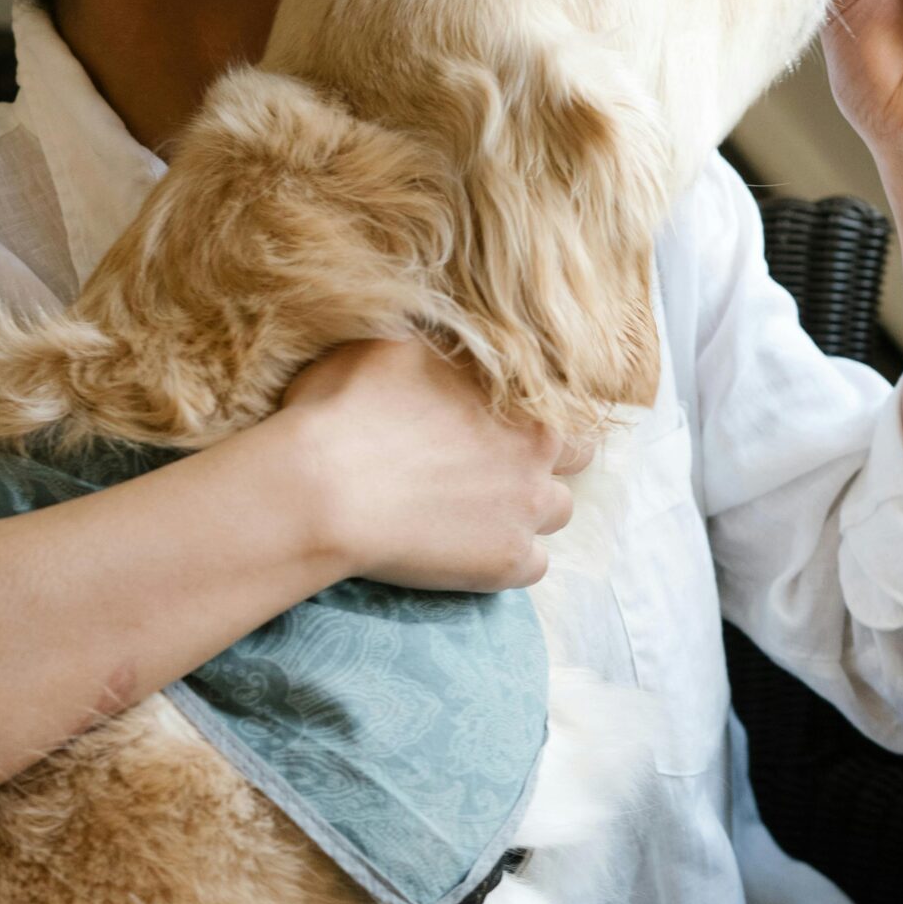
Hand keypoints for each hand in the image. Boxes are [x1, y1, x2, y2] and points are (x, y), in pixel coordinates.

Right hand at [279, 337, 589, 590]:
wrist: (325, 490)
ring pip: (560, 509)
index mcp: (513, 389)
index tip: (498, 422)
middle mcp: (536, 445)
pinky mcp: (509, 560)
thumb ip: (439, 344)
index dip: (529, 411)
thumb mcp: (391, 345)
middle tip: (498, 465)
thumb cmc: (346, 410)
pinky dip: (508, 559)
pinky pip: (535, 565)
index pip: (557, 397)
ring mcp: (527, 507)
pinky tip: (469, 550)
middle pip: (577, 453)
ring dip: (529, 508)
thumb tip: (449, 338)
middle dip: (546, 457)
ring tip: (480, 510)